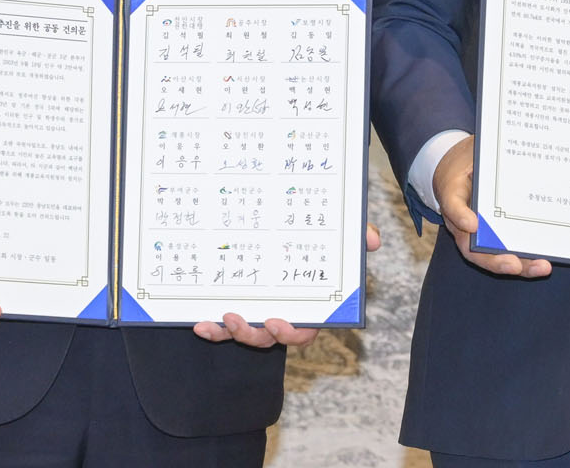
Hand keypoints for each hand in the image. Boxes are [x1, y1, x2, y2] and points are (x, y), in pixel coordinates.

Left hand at [191, 225, 381, 345]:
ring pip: (244, 334)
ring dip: (229, 333)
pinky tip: (198, 322)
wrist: (281, 232)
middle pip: (268, 337)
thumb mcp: (341, 241)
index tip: (277, 322)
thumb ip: (357, 239)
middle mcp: (282, 316)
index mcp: (309, 308)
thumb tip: (372, 239)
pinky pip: (224, 325)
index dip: (290, 333)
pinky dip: (213, 328)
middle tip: (235, 319)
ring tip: (213, 321)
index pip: (303, 330)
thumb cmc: (321, 246)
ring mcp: (258, 314)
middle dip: (251, 334)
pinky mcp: (236, 309)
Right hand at [434, 138, 549, 278]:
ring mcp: (481, 234)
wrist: (460, 173)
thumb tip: (502, 158)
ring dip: (519, 265)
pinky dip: (527, 261)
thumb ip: (479, 157)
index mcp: (454, 197)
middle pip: (473, 249)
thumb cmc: (466, 164)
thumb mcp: (469, 153)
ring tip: (541, 267)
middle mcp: (464, 223)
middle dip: (495, 260)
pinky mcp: (499, 238)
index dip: (460, 216)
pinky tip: (545, 262)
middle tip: (513, 264)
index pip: (452, 207)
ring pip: (494, 258)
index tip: (472, 224)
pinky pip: (511, 253)